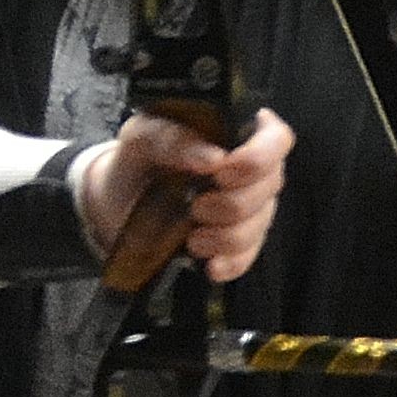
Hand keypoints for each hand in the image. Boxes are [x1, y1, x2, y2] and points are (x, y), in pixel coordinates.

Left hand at [79, 105, 294, 284]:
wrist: (121, 201)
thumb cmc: (141, 158)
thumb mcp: (143, 137)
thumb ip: (174, 139)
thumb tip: (211, 157)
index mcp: (236, 131)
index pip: (275, 138)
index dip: (259, 158)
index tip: (223, 173)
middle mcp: (253, 168)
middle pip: (271, 185)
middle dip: (234, 204)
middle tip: (197, 207)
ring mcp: (251, 206)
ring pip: (262, 223)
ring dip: (228, 236)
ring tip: (193, 239)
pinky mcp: (239, 241)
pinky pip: (249, 255)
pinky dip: (231, 263)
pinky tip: (210, 265)